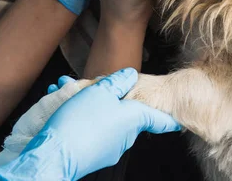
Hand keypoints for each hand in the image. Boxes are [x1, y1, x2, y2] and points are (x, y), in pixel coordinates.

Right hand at [0, 69, 180, 180]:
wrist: (53, 156)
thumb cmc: (79, 122)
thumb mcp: (100, 92)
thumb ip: (117, 82)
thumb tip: (130, 76)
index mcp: (133, 119)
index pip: (158, 120)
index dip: (168, 118)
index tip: (178, 121)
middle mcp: (126, 137)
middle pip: (126, 115)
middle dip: (113, 101)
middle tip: (93, 87)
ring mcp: (109, 149)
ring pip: (106, 122)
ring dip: (91, 107)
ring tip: (68, 93)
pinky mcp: (92, 155)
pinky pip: (91, 132)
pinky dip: (80, 120)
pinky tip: (62, 108)